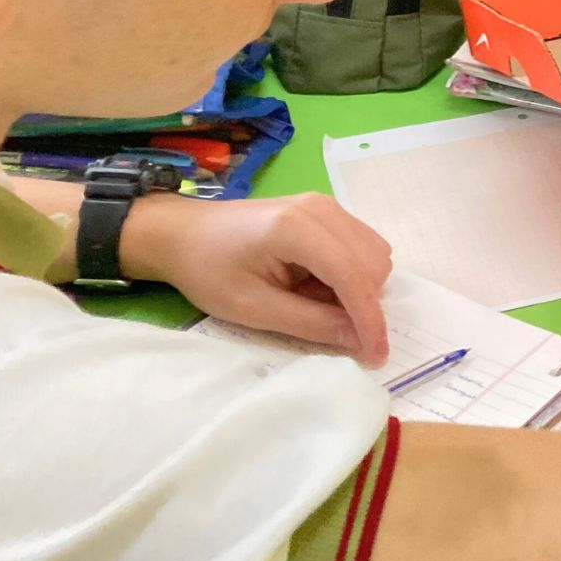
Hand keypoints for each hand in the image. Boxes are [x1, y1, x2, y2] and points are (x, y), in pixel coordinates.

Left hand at [120, 193, 393, 365]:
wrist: (182, 233)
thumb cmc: (208, 271)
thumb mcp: (253, 308)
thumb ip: (311, 323)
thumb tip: (359, 340)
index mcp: (297, 228)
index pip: (352, 276)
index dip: (369, 319)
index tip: (377, 356)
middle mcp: (321, 208)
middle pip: (373, 264)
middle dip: (363, 304)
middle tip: (323, 323)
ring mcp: (326, 205)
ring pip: (375, 254)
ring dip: (359, 288)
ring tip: (313, 298)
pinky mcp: (326, 209)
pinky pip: (362, 245)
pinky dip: (352, 273)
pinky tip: (318, 281)